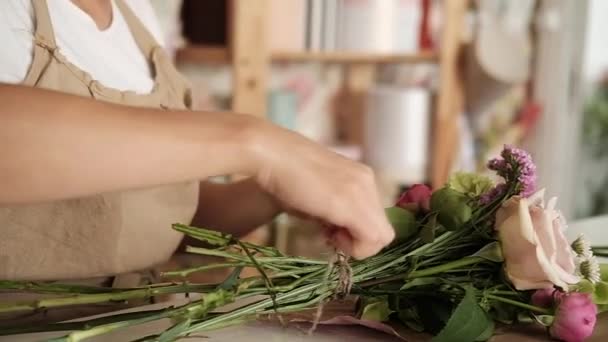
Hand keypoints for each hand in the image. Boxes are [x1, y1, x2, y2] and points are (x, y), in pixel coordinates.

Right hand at [246, 122, 394, 258]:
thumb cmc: (284, 173)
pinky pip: (371, 238)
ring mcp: (363, 191)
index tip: (331, 231)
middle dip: (357, 241)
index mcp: (361, 177)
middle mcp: (368, 181)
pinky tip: (328, 234)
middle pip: (382, 229)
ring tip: (326, 232)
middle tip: (329, 235)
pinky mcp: (351, 203)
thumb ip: (332, 211)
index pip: (376, 218)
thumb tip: (336, 230)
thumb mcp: (315, 196)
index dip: (357, 233)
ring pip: (382, 237)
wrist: (270, 154)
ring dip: (356, 245)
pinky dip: (353, 247)